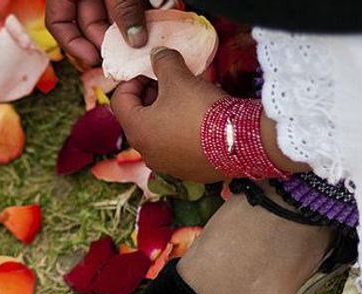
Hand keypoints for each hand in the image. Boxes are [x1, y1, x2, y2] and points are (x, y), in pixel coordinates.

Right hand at [46, 0, 148, 67]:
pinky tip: (154, 25)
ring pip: (112, 17)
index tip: (94, 59)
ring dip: (128, 31)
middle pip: (88, 24)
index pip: (58, 22)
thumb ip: (123, 8)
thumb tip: (135, 41)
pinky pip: (131, 8)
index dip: (72, 44)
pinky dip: (142, 17)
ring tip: (144, 43)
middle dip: (107, 42)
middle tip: (126, 56)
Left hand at [111, 48, 227, 182]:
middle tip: (169, 80)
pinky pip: (179, 146)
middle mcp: (148, 153)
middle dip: (151, 95)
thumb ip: (163, 62)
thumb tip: (157, 55)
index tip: (149, 70)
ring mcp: (169, 165)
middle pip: (139, 117)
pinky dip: (183, 130)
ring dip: (167, 112)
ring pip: (159, 132)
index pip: (119, 100)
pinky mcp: (190, 171)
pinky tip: (200, 118)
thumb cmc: (202, 110)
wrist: (242, 141)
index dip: (131, 80)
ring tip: (187, 96)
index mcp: (137, 131)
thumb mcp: (179, 78)